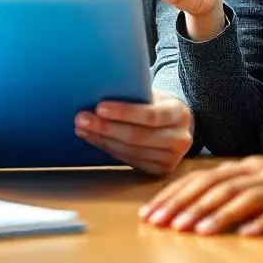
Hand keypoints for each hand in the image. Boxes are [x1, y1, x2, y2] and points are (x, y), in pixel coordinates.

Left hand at [75, 91, 192, 176]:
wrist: (176, 126)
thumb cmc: (157, 105)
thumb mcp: (153, 95)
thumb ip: (135, 95)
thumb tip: (98, 91)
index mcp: (179, 113)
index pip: (151, 115)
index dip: (124, 112)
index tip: (99, 107)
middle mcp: (180, 138)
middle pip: (138, 137)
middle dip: (106, 128)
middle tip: (81, 119)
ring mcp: (172, 158)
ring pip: (131, 151)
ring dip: (102, 140)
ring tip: (82, 128)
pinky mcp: (161, 171)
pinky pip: (130, 161)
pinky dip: (109, 149)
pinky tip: (94, 139)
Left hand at [139, 155, 262, 235]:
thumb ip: (237, 192)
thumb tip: (196, 207)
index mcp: (249, 167)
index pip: (203, 178)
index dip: (175, 194)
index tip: (151, 213)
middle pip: (217, 185)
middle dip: (186, 205)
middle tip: (162, 224)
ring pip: (244, 197)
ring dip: (216, 215)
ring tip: (194, 232)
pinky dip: (261, 223)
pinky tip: (245, 236)